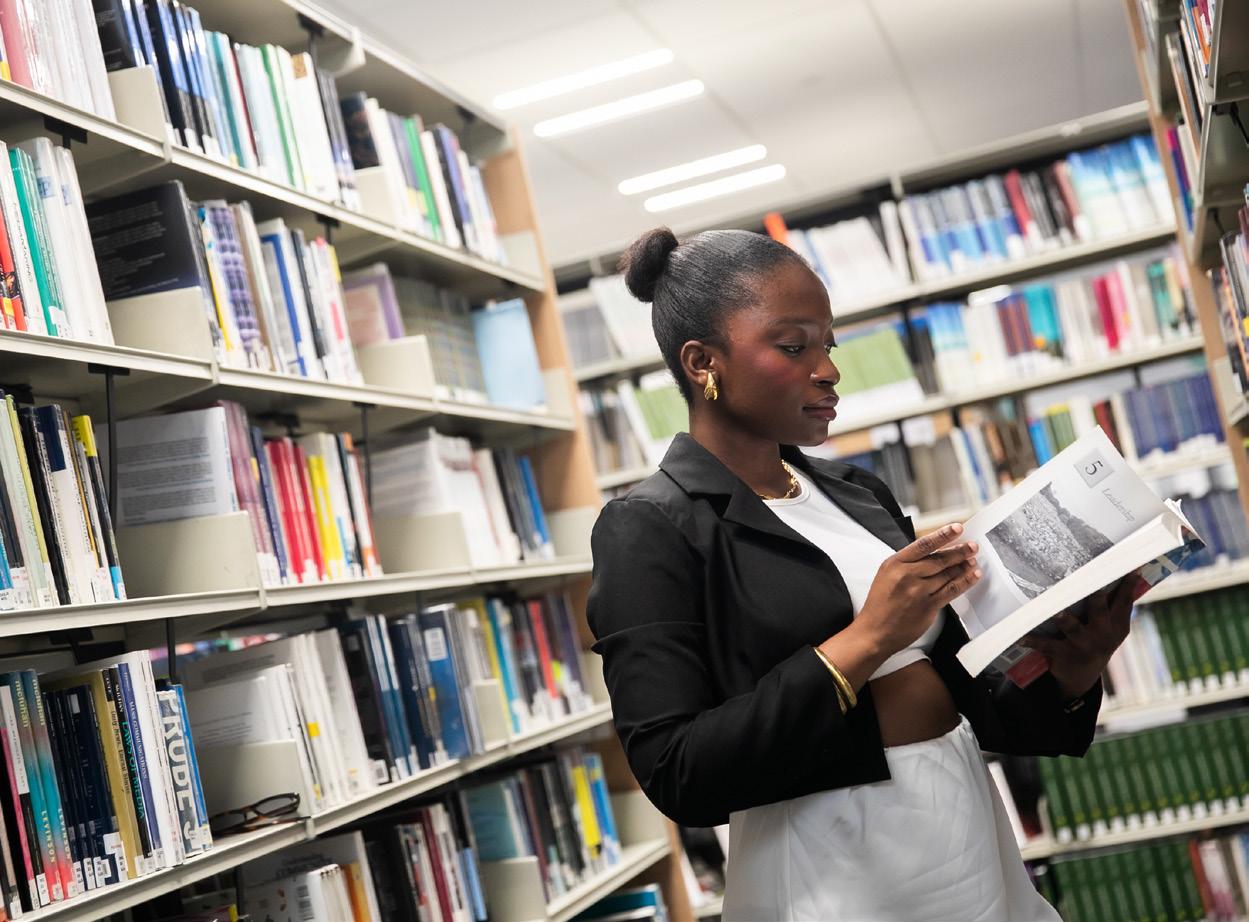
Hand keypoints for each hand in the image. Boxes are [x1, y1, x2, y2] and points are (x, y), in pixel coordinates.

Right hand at [854, 523, 981, 655]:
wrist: (874, 632)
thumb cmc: (880, 604)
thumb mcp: (886, 575)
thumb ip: (907, 563)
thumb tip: (933, 553)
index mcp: (895, 563)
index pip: (923, 544)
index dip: (943, 535)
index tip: (957, 528)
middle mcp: (907, 575)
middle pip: (940, 559)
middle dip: (959, 551)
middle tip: (972, 545)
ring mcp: (919, 591)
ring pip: (948, 574)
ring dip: (964, 565)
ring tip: (973, 559)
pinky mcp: (928, 606)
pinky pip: (952, 590)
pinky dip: (965, 582)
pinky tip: (973, 575)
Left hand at [1022, 573, 1147, 698]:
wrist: (1082, 675)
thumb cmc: (1096, 639)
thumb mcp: (1111, 627)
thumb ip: (1113, 605)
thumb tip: (1114, 570)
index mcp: (1118, 626)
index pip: (1124, 601)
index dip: (1128, 584)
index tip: (1132, 567)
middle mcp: (1104, 635)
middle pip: (1099, 610)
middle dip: (1095, 595)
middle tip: (1090, 579)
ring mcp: (1084, 645)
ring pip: (1073, 628)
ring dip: (1063, 618)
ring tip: (1055, 610)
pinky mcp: (1064, 654)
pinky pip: (1047, 645)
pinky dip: (1033, 641)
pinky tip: (1020, 637)